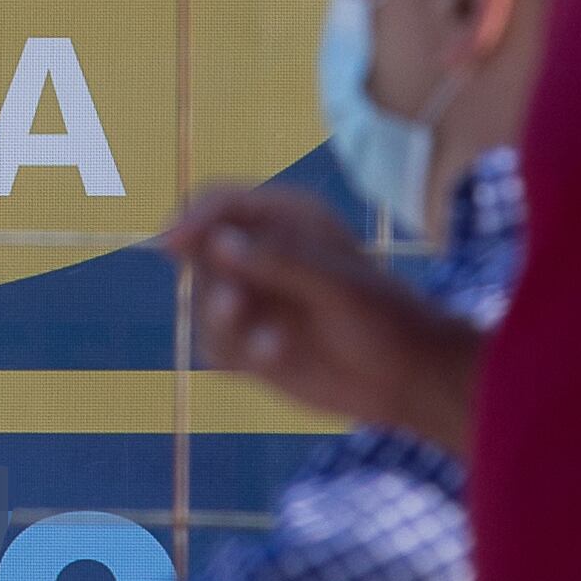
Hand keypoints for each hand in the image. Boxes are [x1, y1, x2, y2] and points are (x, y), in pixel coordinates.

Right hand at [165, 187, 461, 440]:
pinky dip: (238, 353)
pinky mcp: (249, 342)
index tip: (174, 243)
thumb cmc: (383, 317)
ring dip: (223, 323)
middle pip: (199, 252)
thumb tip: (217, 242)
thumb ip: (279, 260)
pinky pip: (215, 344)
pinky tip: (276, 357)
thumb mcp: (337, 284)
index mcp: (285, 218)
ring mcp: (254, 298)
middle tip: (236, 307)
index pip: (220, 202)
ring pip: (202, 302)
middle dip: (207, 280)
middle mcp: (261, 253)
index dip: (192, 218)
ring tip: (269, 343)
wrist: (407, 378)